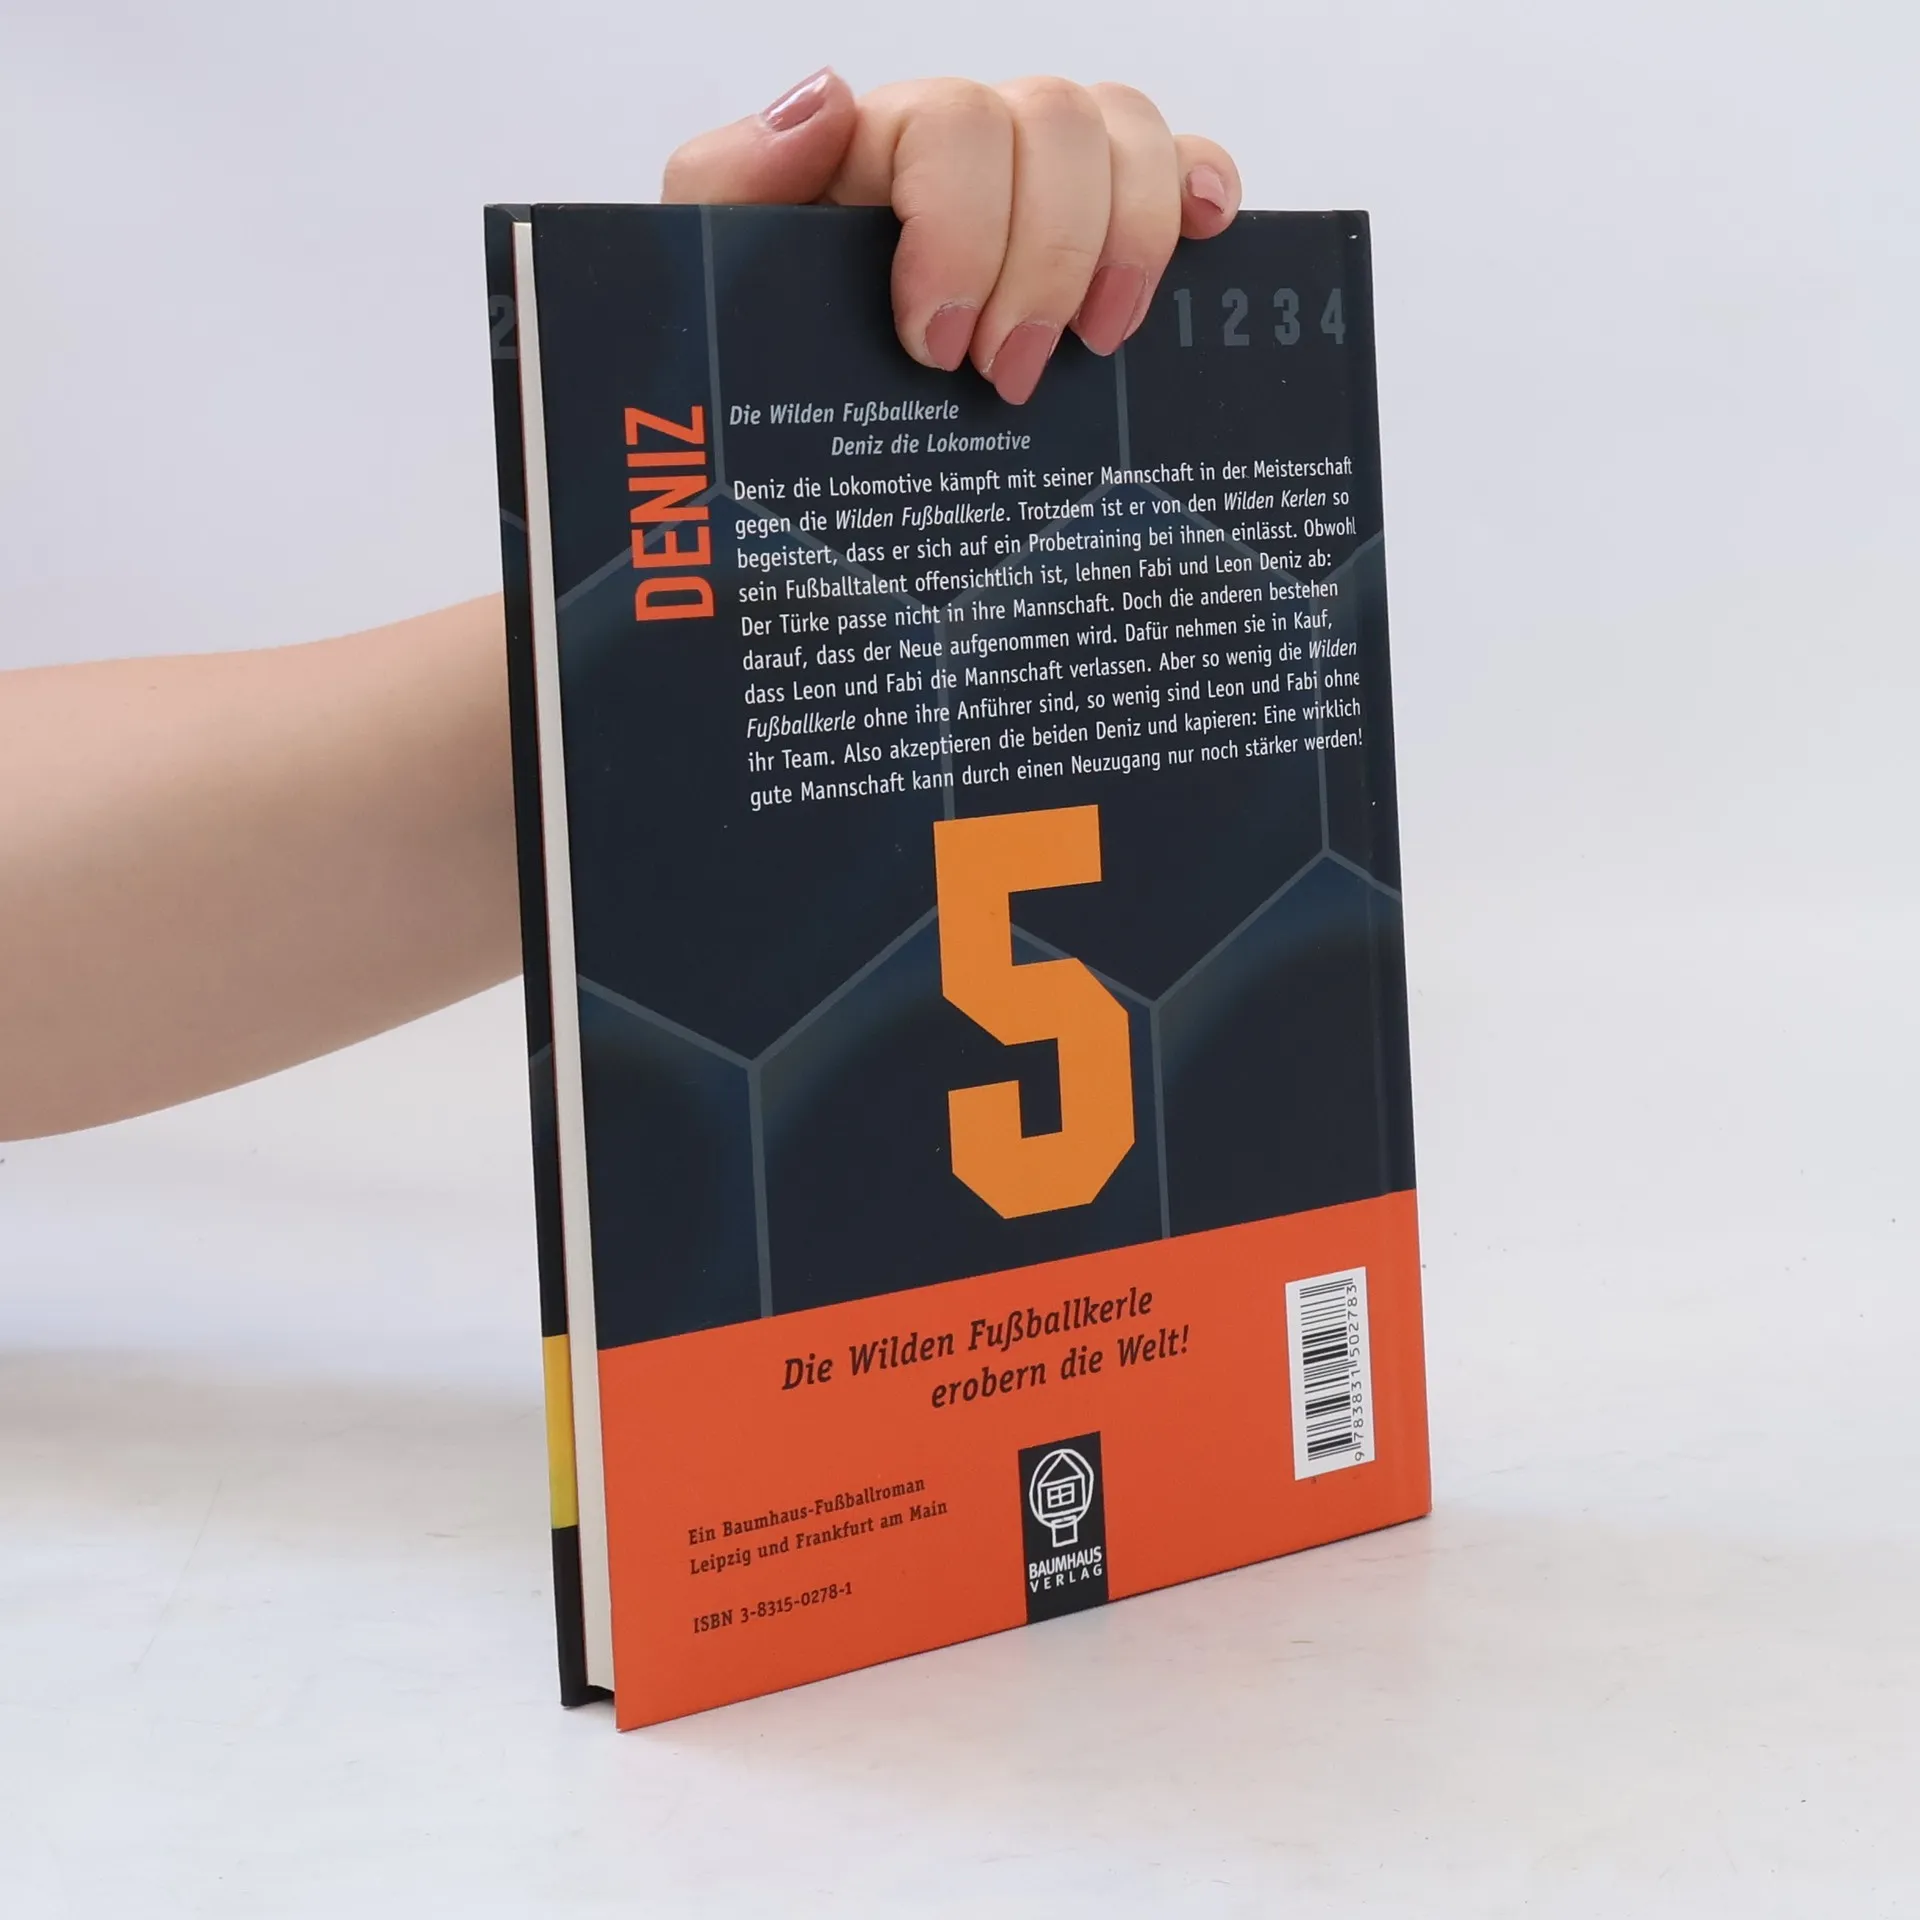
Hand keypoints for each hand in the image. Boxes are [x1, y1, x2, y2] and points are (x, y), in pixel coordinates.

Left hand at [662, 71, 1241, 404]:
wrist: (785, 444)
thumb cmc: (756, 354)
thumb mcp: (709, 271)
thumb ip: (729, 178)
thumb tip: (828, 97)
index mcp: (879, 149)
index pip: (957, 124)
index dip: (966, 232)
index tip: (937, 349)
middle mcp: (972, 152)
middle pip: (1059, 120)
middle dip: (1049, 259)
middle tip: (1009, 378)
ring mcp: (1043, 188)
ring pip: (1127, 134)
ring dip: (1127, 242)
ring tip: (1095, 347)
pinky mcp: (1103, 237)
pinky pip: (1178, 166)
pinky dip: (1201, 184)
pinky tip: (1208, 231)